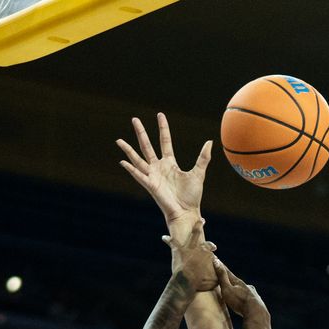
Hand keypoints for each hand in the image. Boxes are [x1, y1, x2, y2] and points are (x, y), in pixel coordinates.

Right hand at [117, 113, 211, 231]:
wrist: (187, 212)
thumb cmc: (192, 196)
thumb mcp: (199, 173)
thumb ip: (203, 158)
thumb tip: (209, 142)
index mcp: (170, 163)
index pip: (164, 141)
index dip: (162, 128)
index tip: (160, 115)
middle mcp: (159, 168)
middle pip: (147, 146)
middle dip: (141, 133)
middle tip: (134, 119)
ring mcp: (153, 176)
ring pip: (138, 159)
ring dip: (128, 150)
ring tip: (118, 140)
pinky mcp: (150, 185)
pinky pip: (138, 175)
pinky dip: (130, 169)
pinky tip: (122, 162)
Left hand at [163, 218, 216, 292]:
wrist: (188, 281)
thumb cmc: (200, 283)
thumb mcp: (212, 281)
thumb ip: (216, 277)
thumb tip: (219, 280)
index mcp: (206, 254)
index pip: (209, 247)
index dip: (211, 246)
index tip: (213, 247)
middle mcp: (198, 247)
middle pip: (199, 234)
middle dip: (200, 226)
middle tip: (201, 220)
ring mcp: (188, 248)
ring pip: (188, 234)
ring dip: (186, 228)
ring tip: (182, 220)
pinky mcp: (178, 251)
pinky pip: (172, 243)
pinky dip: (167, 240)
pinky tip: (164, 237)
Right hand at [214, 262, 265, 316]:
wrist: (256, 312)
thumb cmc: (239, 301)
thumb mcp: (227, 289)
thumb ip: (222, 276)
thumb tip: (216, 261)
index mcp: (238, 282)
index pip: (227, 273)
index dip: (221, 267)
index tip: (216, 259)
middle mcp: (246, 286)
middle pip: (236, 282)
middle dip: (231, 280)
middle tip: (226, 277)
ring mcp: (252, 294)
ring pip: (244, 290)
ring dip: (239, 290)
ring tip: (236, 291)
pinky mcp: (256, 302)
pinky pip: (249, 299)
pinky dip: (245, 298)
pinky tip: (247, 301)